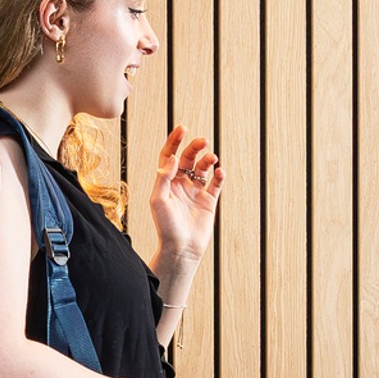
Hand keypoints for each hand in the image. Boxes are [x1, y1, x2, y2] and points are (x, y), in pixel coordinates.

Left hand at [146, 127, 225, 268]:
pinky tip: (219, 171)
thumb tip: (173, 157)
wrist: (180, 249)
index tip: (183, 128)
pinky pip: (216, 183)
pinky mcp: (209, 201)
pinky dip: (219, 175)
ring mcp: (195, 192)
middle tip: (203, 140)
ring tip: (212, 158)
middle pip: (188, 158)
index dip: (174, 141)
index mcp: (166, 182)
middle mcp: (180, 184)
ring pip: (203, 168)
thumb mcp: (158, 200)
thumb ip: (164, 177)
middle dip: (195, 147)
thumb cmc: (165, 227)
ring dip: (208, 159)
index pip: (169, 155)